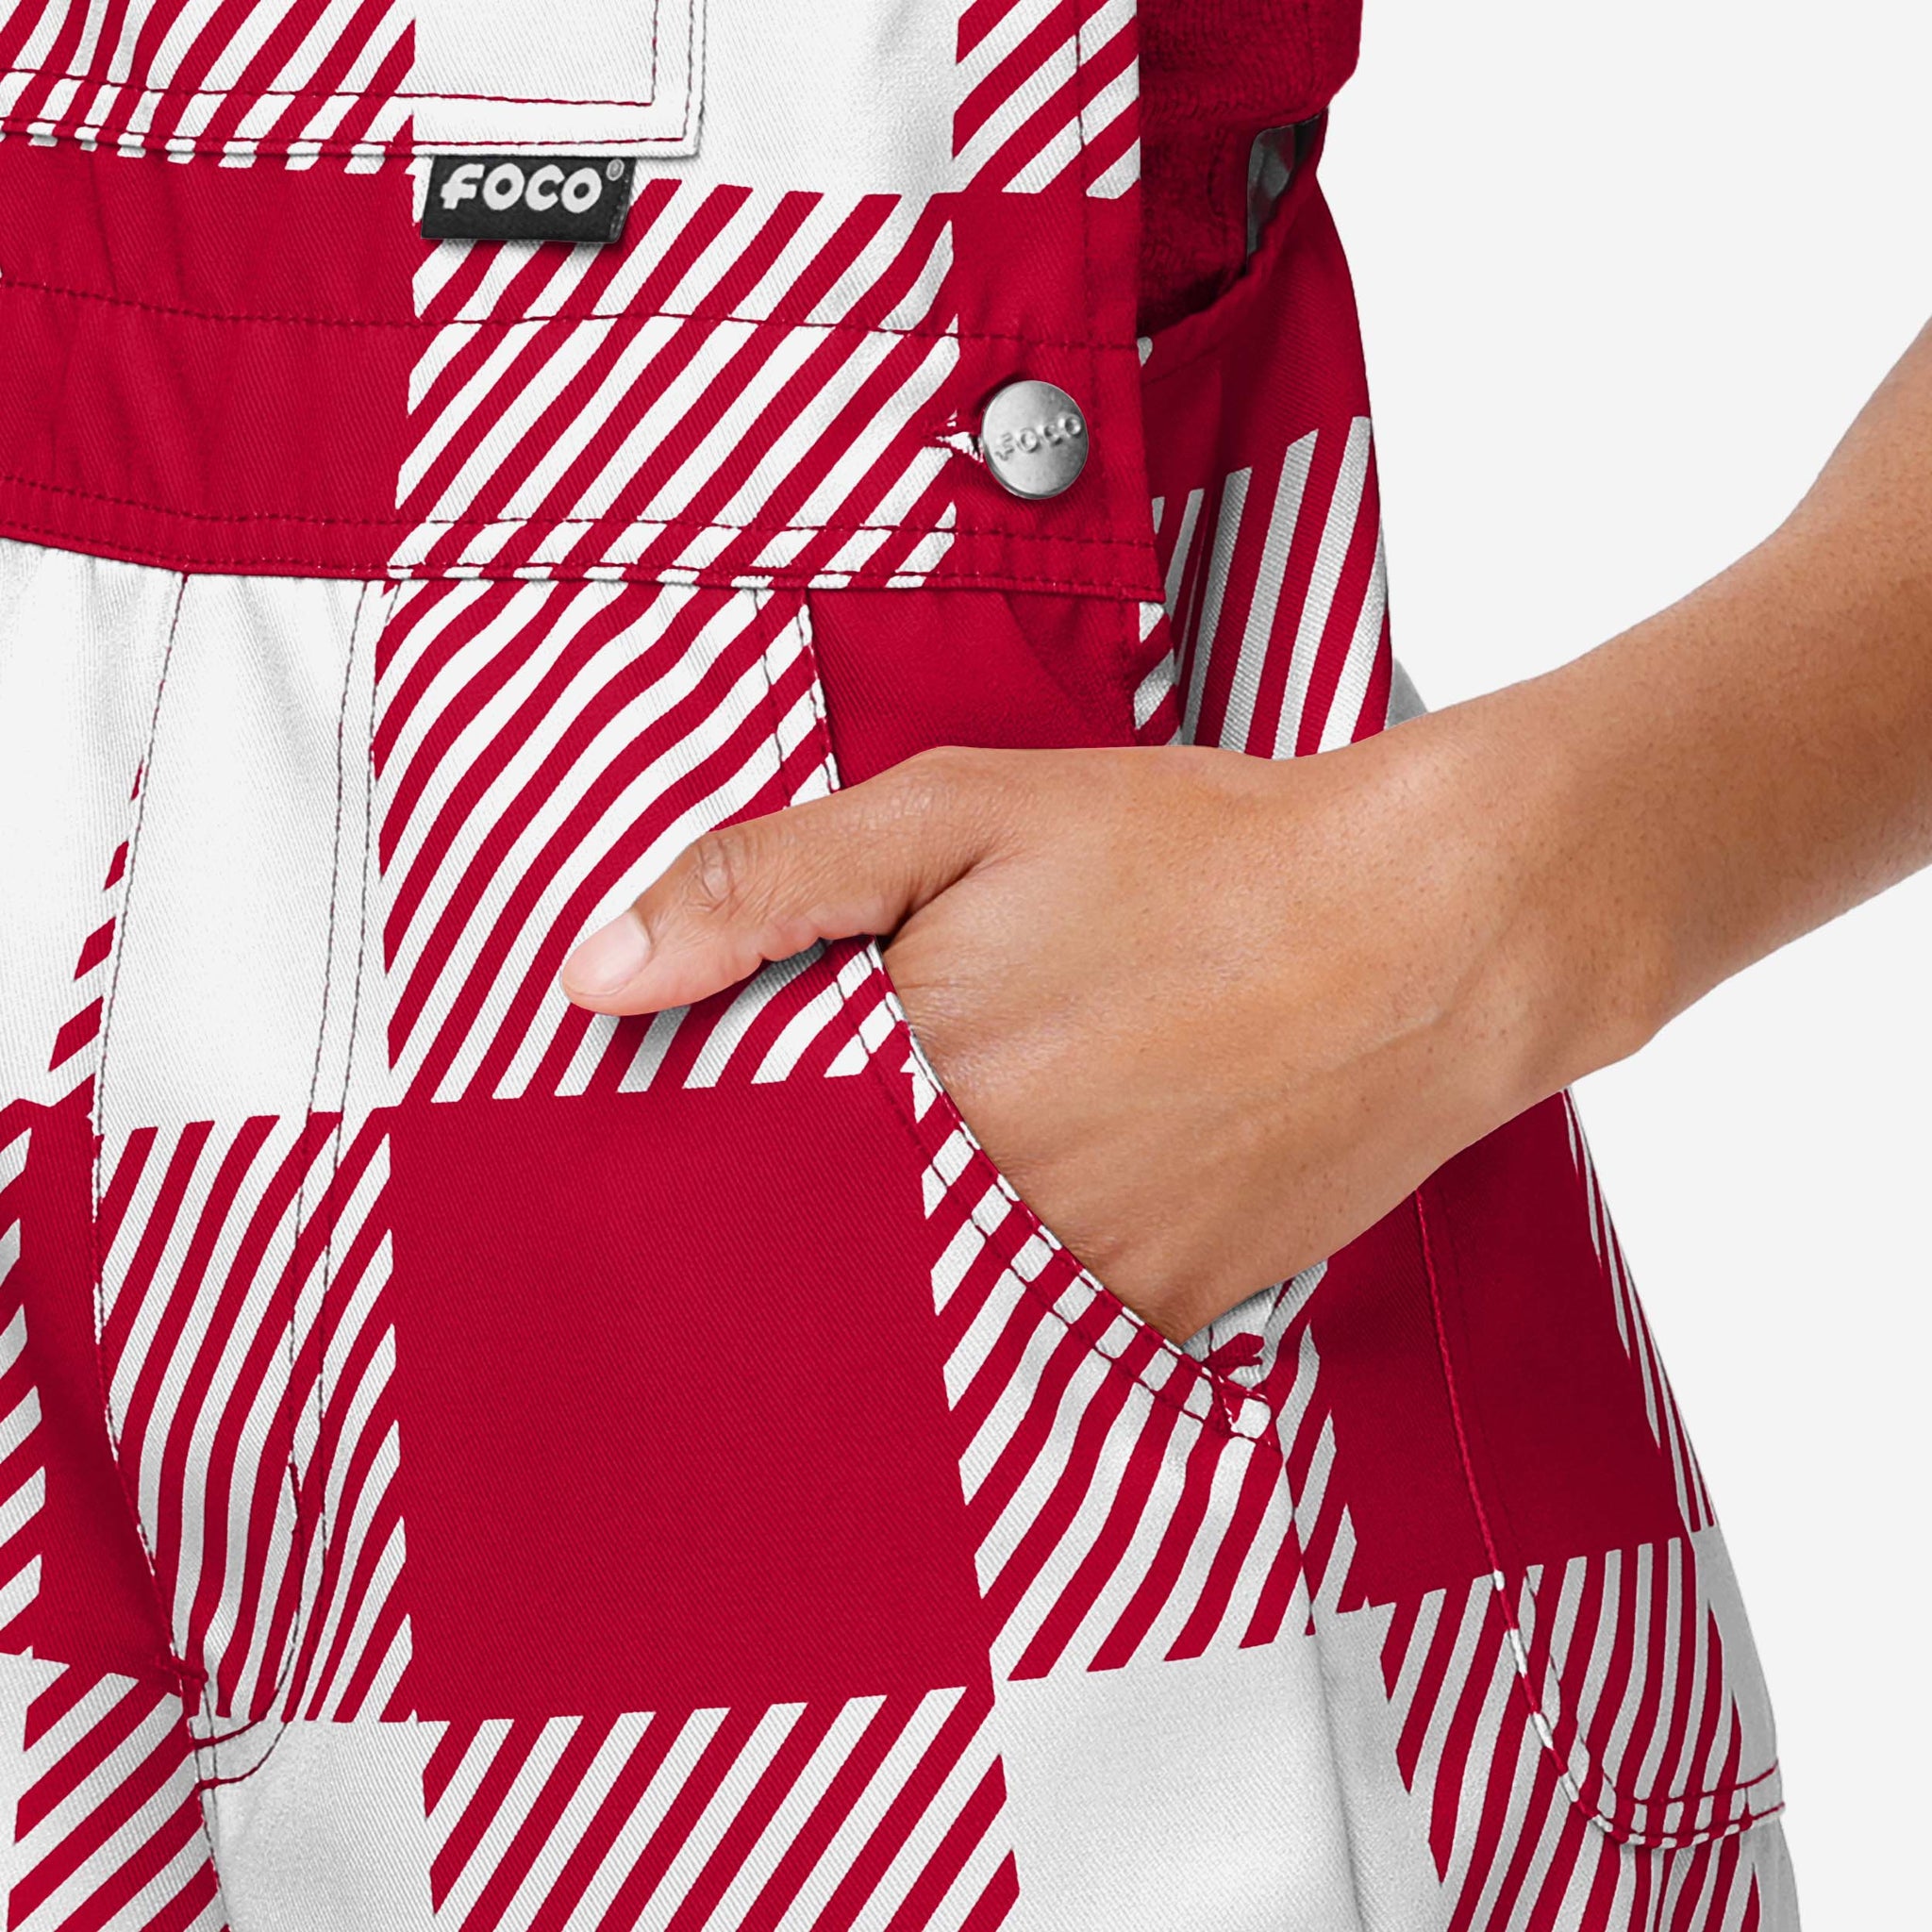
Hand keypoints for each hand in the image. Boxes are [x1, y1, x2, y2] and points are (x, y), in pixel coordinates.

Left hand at [557, 705, 1645, 1340]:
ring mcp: (1078, 1276)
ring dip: (926, 1227)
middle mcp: (978, 1207)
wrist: (1426, 928)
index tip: (722, 1111)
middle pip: (826, 1236)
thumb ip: (767, 883)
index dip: (727, 1124)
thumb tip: (598, 974)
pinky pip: (1046, 1317)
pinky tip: (1085, 1163)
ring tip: (1019, 1120)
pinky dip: (1030, 1261)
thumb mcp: (963, 814)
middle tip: (912, 1095)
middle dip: (822, 1180)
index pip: (732, 1159)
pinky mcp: (1165, 1311)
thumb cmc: (1198, 855)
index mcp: (904, 1085)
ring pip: (933, 1289)